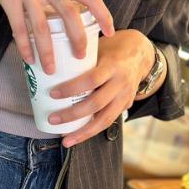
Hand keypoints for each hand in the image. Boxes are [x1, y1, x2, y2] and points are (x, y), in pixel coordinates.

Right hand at [0, 0, 114, 73]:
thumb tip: (64, 13)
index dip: (103, 14)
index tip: (111, 31)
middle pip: (69, 14)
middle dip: (77, 38)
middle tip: (81, 57)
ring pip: (42, 27)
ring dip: (48, 51)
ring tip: (51, 69)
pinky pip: (18, 27)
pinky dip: (24, 46)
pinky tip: (28, 59)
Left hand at [47, 29, 154, 146]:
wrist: (141, 54)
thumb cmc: (111, 50)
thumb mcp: (99, 49)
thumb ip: (80, 59)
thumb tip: (47, 66)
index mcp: (112, 66)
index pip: (92, 79)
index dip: (72, 88)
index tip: (53, 93)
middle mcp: (121, 83)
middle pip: (96, 104)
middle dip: (72, 114)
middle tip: (52, 119)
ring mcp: (125, 97)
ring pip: (104, 119)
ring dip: (83, 132)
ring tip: (65, 140)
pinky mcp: (125, 106)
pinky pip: (108, 122)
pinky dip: (91, 131)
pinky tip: (77, 137)